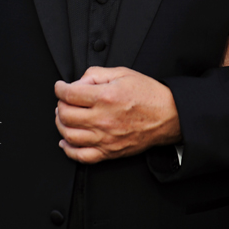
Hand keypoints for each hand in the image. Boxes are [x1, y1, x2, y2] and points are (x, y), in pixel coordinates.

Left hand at [55, 67, 180, 163]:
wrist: (168, 115)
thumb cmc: (148, 94)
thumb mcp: (123, 73)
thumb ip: (97, 74)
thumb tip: (78, 82)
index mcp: (106, 97)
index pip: (69, 94)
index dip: (59, 88)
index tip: (60, 87)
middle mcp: (103, 119)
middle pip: (65, 115)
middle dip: (60, 105)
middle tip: (64, 100)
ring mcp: (105, 138)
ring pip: (69, 135)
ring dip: (61, 124)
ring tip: (64, 116)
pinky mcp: (109, 152)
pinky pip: (81, 156)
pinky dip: (68, 149)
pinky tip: (66, 141)